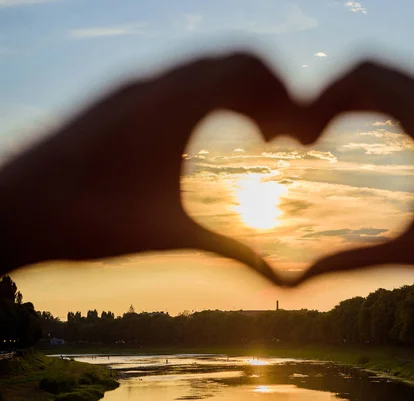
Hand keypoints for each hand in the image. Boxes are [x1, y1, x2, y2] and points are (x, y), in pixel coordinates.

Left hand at [0, 53, 296, 284]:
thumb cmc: (87, 221)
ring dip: (239, 91)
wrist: (12, 208)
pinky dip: (209, 94)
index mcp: (174, 109)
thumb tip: (279, 280)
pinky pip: (179, 77)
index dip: (286, 101)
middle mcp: (155, 85)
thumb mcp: (169, 236)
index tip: (293, 144)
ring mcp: (135, 86)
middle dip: (271, 91)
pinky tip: (204, 134)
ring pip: (206, 65)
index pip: (250, 72)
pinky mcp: (119, 97)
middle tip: (278, 138)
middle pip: (235, 59)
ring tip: (252, 133)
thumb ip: (230, 252)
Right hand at [294, 61, 413, 305]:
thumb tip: (298, 280)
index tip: (302, 138)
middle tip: (307, 134)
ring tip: (328, 130)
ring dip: (358, 96)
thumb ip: (354, 259)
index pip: (364, 79)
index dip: (321, 100)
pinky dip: (384, 103)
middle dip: (332, 94)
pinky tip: (372, 132)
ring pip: (397, 78)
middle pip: (375, 70)